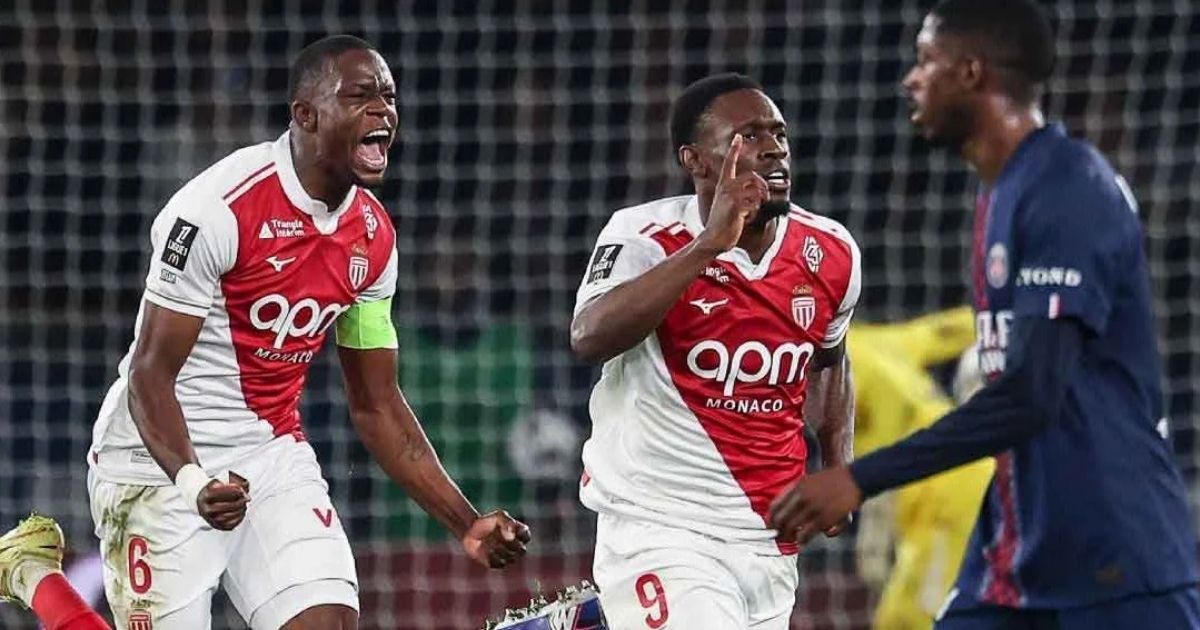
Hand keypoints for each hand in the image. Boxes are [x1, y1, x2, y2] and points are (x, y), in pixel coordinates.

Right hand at [197, 472, 249, 530]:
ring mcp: (211, 519)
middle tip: (246, 497)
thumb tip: (245, 487)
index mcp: (207, 495)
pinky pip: (231, 524)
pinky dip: (239, 517)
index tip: (242, 489)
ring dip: (241, 509)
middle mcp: (207, 508)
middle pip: (229, 505)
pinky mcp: (216, 525)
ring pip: (230, 515)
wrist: (200, 499)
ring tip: (243, 504)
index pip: (223, 492)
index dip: (235, 490)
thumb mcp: (220, 480)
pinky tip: (241, 511)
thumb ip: (235, 481)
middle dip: (240, 501)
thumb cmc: (213, 488)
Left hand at [461, 510, 530, 568]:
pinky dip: (491, 556)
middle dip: (509, 544)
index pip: (527, 537)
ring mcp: (508, 556)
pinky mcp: (497, 564)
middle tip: (496, 536)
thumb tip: (512, 533)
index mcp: (519, 533)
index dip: (519, 535)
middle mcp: (516, 546)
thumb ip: (507, 521)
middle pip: (521, 550)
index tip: (507, 529)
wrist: (471, 531)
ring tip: (488, 542)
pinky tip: (484, 549)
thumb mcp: (498, 516)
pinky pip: (499, 564)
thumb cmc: (487, 522)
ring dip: (499, 549)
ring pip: (511, 558)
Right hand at [695, 134, 768, 253]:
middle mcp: (726, 187)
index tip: (738, 137)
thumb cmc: (722, 223)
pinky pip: (754, 204)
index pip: (728, 163)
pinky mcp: (736, 206)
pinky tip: (747, 219)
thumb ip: (739, 195)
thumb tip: (757, 193)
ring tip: (754, 210)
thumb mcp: (727, 205)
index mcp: (723, 185)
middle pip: (752, 176)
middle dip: (762, 186)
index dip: (734, 149)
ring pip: (756, 190)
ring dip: (760, 201)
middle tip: (765, 197)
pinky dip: (755, 213)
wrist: (713, 238)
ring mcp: (731, 196)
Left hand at [768, 466, 862, 544]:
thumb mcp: (811, 479)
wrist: (855, 479)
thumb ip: (798, 491)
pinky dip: (802, 540)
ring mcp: (812, 508)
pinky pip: (807, 534)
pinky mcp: (824, 519)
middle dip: (778, 530)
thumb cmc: (834, 479)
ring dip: (788, 536)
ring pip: (792, 528)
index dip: (771, 517)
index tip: (769, 524)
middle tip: (777, 536)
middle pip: (782, 518)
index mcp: (798, 486)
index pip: (776, 504)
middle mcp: (802, 497)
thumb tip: (786, 506)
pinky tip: (801, 543)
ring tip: (788, 540)